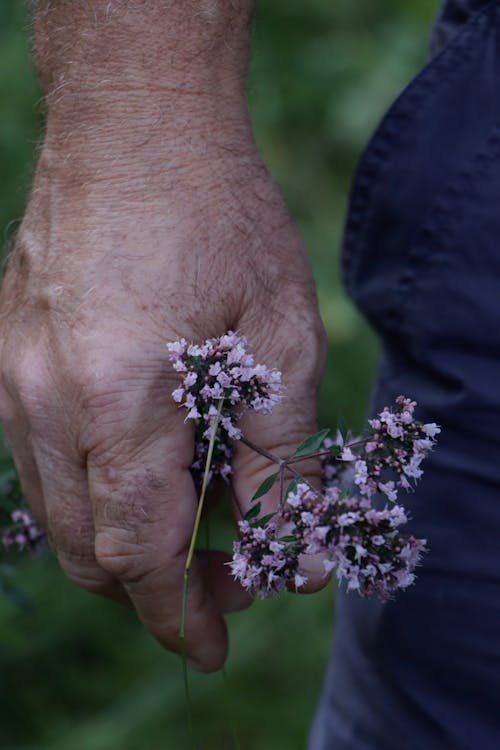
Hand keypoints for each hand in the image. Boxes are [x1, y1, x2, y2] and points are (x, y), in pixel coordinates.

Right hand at [0, 3, 325, 671]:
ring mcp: (14, 380)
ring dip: (123, 536)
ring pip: (58, 511)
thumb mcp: (279, 340)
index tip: (214, 644)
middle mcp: (44, 402)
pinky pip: (41, 459)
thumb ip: (281, 458)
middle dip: (157, 584)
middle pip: (90, 550)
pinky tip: (141, 456)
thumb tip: (294, 554)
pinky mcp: (9, 358)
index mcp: (117, 401)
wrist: (134, 126)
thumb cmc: (217, 219)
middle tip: (224, 572)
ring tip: (191, 513)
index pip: (139, 557)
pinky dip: (93, 487)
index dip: (180, 615)